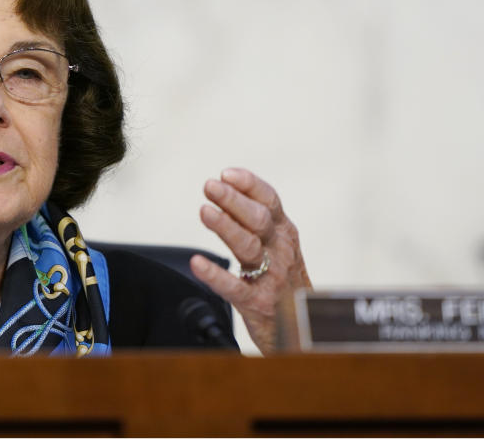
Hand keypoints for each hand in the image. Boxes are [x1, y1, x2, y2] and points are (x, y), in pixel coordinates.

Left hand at [189, 167, 311, 353]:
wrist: (304, 328)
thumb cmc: (283, 279)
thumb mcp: (276, 245)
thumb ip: (253, 220)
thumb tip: (223, 192)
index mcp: (285, 232)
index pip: (269, 201)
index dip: (248, 185)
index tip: (225, 173)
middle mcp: (281, 251)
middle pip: (258, 219)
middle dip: (233, 200)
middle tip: (210, 186)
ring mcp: (271, 277)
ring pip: (248, 246)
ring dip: (225, 227)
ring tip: (204, 211)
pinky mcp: (258, 303)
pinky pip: (235, 287)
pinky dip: (215, 275)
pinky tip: (197, 263)